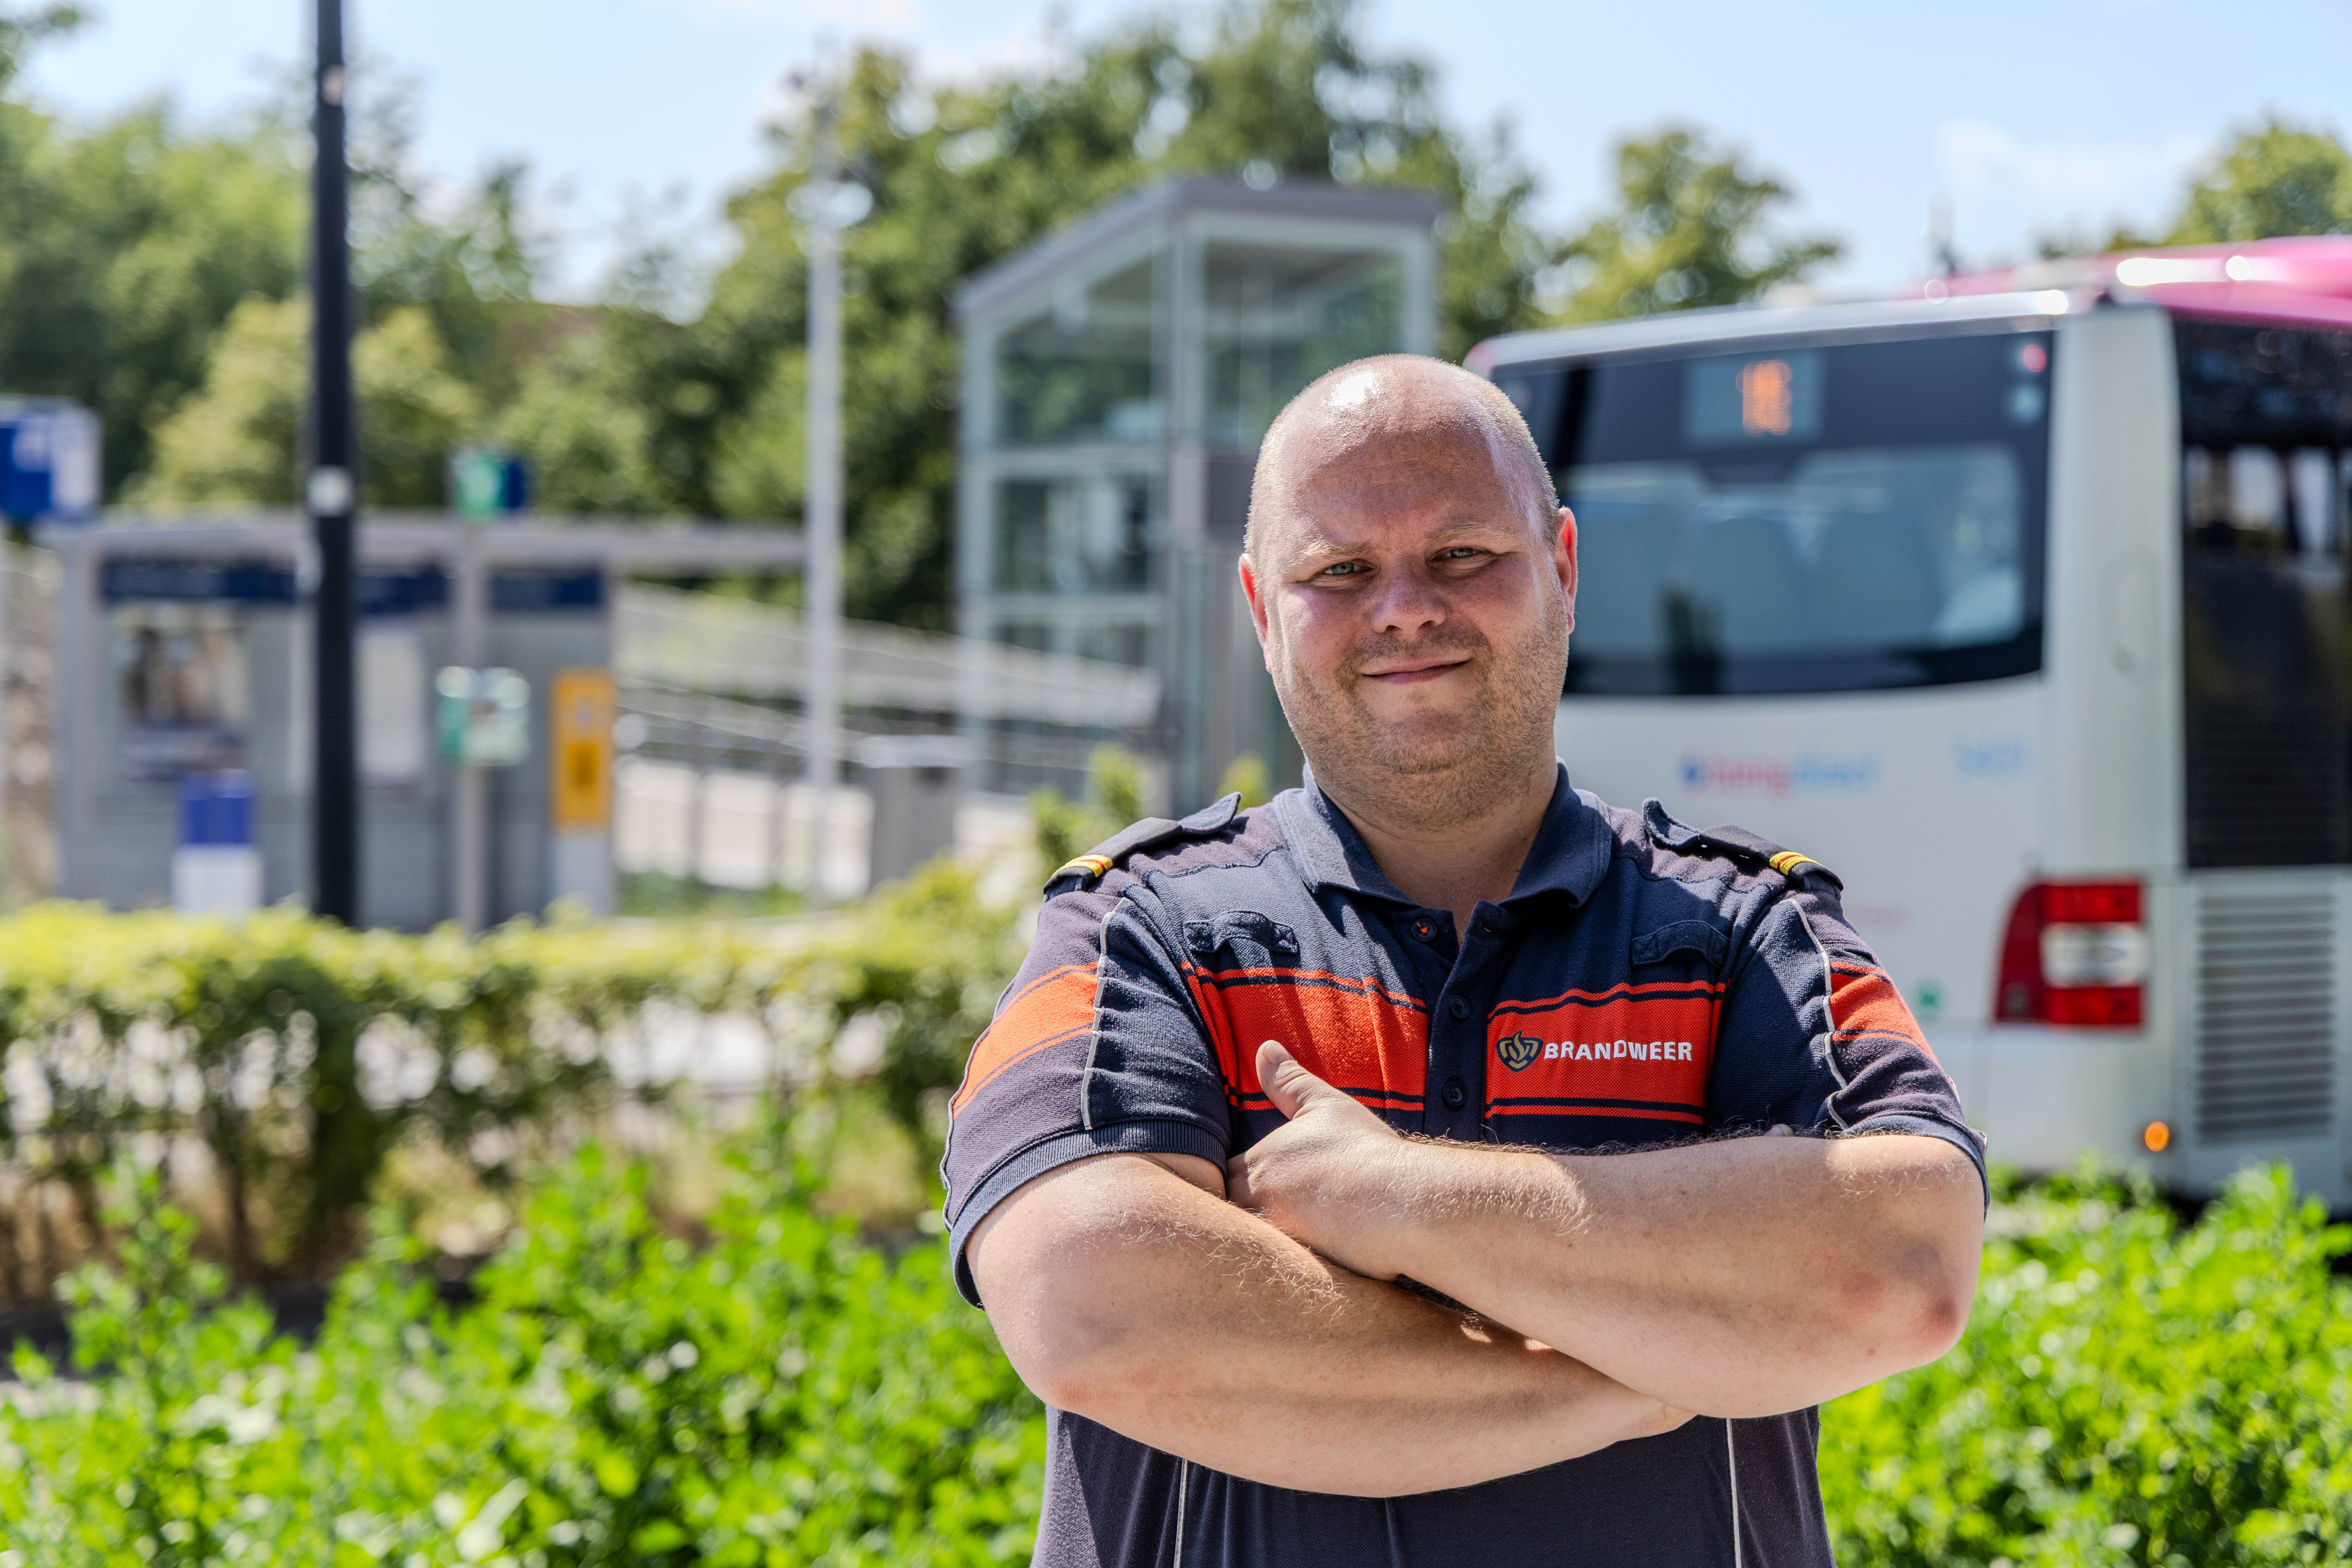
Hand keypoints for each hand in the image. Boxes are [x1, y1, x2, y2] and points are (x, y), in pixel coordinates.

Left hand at [1226, 1040, 1418, 1278]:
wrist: (1405, 1202)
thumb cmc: (1367, 1151)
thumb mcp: (1325, 1105)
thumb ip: (1289, 1081)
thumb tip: (1264, 1048)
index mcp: (1258, 1164)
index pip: (1225, 1177)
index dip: (1240, 1181)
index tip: (1265, 1185)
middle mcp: (1257, 1204)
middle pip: (1230, 1214)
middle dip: (1243, 1214)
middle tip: (1274, 1216)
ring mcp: (1275, 1240)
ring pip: (1249, 1243)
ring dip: (1260, 1241)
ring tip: (1288, 1242)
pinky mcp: (1295, 1272)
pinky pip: (1274, 1272)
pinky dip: (1282, 1268)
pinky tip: (1301, 1267)